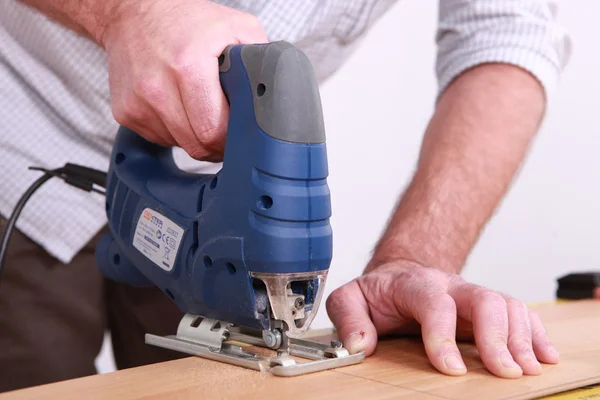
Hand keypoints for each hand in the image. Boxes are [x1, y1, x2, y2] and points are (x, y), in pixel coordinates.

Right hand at [100, 0, 267, 159]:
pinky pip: (160, 139)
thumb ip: (260, 59)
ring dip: (194, 136)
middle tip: (225, 130)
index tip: (240, 134)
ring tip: (199, 110)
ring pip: (179, 145)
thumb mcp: (234, 26)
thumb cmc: (185, 20)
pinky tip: (178, 107)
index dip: (232, 139)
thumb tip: (275, 91)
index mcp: (188, 66)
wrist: (132, 12)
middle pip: (196, 145)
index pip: (214, 131)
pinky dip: (174, 131)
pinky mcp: (125, 112)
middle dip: (216, 144)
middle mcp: (157, 87)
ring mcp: (138, 103)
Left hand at [326, 261, 559, 377]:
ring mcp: (472, 296)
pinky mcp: (487, 308)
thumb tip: (361, 346)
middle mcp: (450, 286)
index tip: (451, 369)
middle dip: (497, 337)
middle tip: (504, 372)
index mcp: (414, 284)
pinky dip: (536, 333)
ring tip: (527, 370)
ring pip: (508, 305)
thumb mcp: (348, 299)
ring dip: (522, 338)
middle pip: (485, 299)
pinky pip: (519, 312)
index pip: (435, 303)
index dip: (444, 335)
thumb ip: (348, 318)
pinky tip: (544, 356)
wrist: (399, 275)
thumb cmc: (377, 293)